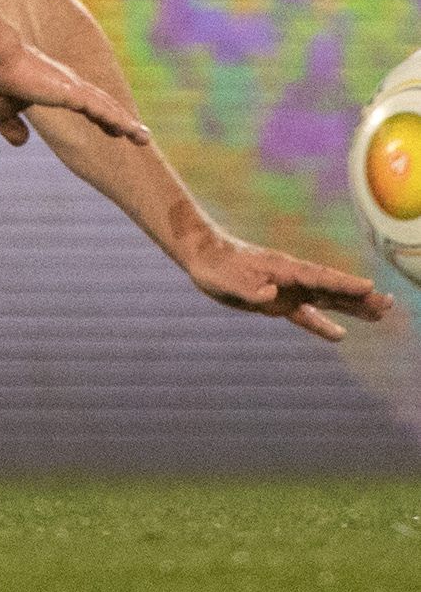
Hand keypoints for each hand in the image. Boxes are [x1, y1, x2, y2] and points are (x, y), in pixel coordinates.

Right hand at [0, 42, 150, 145]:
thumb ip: (10, 127)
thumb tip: (21, 142)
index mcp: (52, 87)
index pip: (84, 104)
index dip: (100, 117)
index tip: (114, 128)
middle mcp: (67, 84)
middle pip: (102, 104)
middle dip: (120, 120)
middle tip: (138, 134)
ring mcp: (72, 87)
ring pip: (107, 108)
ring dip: (126, 123)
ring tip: (144, 139)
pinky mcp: (72, 92)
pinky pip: (102, 110)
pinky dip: (119, 121)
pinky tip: (131, 131)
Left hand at [179, 229, 392, 341]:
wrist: (202, 256)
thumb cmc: (213, 266)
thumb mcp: (226, 280)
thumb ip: (250, 289)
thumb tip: (272, 294)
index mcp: (281, 269)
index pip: (317, 277)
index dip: (341, 283)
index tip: (367, 286)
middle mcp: (290, 278)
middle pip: (330, 288)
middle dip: (358, 296)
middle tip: (388, 303)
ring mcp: (287, 289)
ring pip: (325, 299)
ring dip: (351, 306)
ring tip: (380, 312)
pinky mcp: (278, 301)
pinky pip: (305, 314)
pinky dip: (322, 324)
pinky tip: (340, 334)